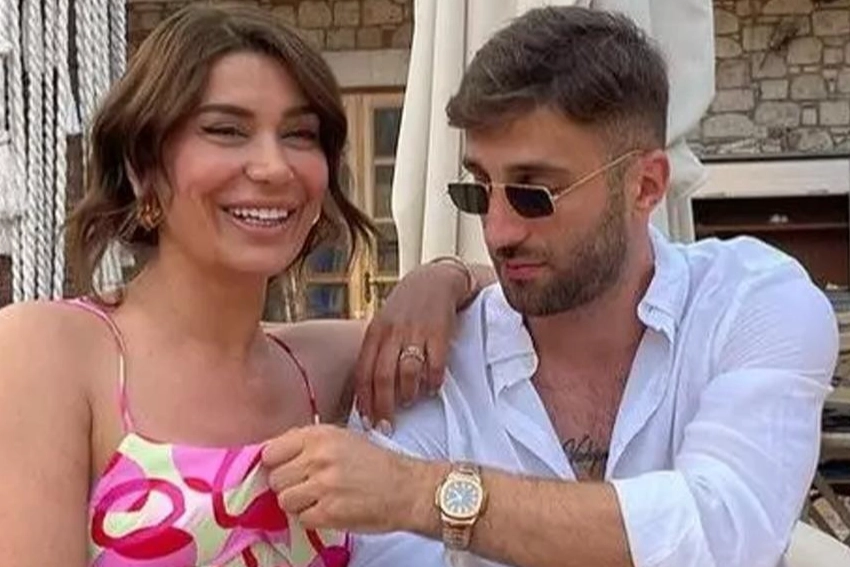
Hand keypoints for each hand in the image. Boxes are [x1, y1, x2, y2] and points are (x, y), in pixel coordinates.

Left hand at [262, 425, 440, 533]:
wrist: (407, 487)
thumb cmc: (375, 463)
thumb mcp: (342, 438)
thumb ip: (308, 443)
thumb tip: (273, 453)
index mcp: (319, 435)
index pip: (271, 452)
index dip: (276, 464)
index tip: (286, 469)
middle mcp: (318, 457)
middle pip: (275, 479)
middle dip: (288, 485)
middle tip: (308, 486)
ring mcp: (323, 485)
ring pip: (284, 500)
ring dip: (298, 504)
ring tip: (319, 499)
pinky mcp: (329, 512)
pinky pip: (301, 519)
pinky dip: (312, 518)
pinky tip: (329, 509)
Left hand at [354, 262, 469, 431]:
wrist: (434, 281)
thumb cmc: (405, 308)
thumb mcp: (382, 324)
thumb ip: (375, 351)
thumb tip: (367, 391)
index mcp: (374, 333)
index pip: (363, 372)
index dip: (364, 400)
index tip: (367, 421)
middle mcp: (391, 333)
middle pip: (382, 377)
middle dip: (383, 407)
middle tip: (387, 426)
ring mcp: (415, 333)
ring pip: (406, 373)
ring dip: (408, 394)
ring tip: (410, 402)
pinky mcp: (438, 333)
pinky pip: (435, 365)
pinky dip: (433, 381)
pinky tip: (432, 388)